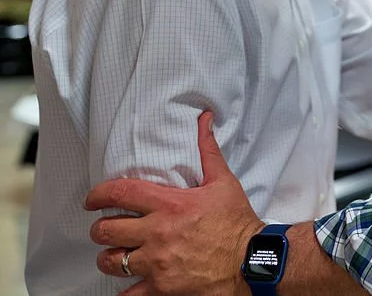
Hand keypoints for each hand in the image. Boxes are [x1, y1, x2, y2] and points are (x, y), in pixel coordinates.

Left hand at [85, 112, 262, 294]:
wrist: (251, 260)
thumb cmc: (238, 223)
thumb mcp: (224, 183)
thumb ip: (208, 152)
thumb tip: (204, 121)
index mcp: (171, 205)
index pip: (121, 194)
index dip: (99, 195)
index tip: (93, 199)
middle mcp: (158, 233)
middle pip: (106, 230)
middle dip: (100, 229)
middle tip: (105, 228)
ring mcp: (157, 262)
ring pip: (111, 261)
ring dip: (110, 257)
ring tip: (115, 255)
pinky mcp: (161, 287)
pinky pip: (129, 293)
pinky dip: (125, 290)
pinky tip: (128, 285)